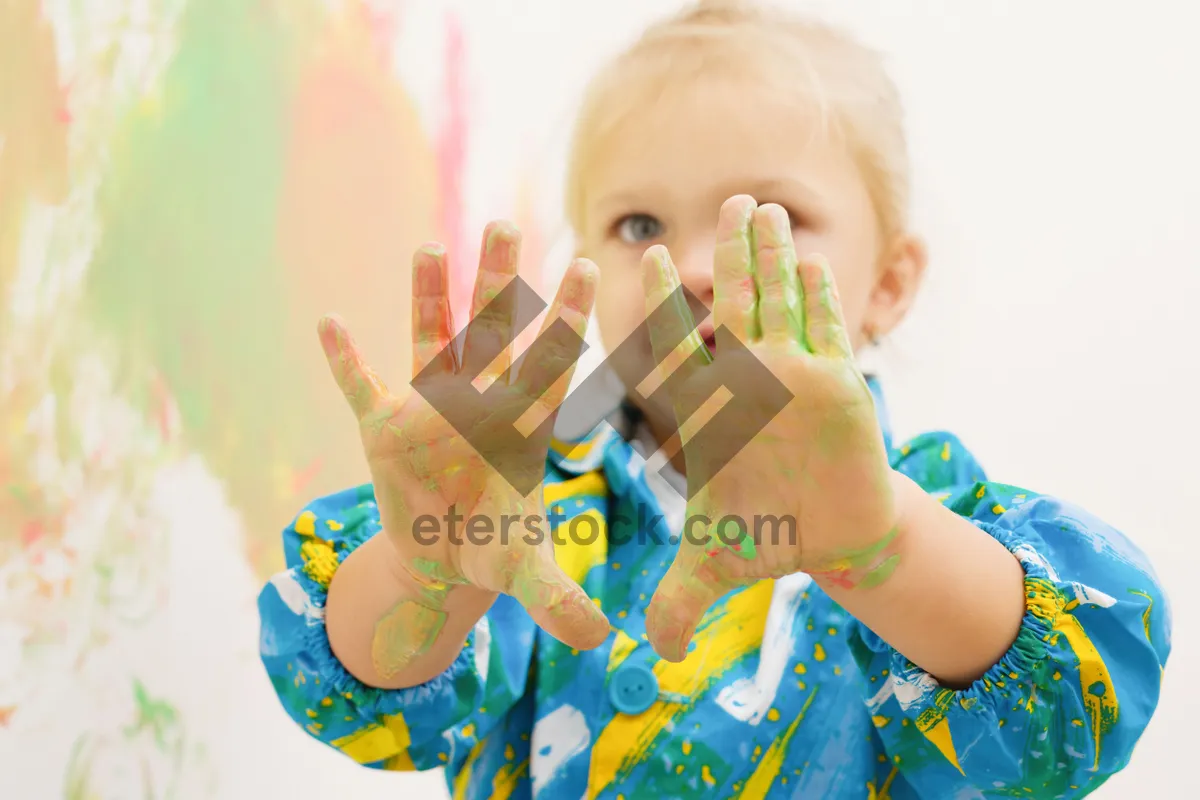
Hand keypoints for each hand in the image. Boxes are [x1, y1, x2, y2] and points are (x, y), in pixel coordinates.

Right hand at [319, 222, 609, 653]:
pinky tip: (328, 323)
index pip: (550, 365)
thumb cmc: (491, 551)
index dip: (567, 321)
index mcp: (520, 429)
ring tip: (430, 247)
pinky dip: (345, 361)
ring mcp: (428, 412)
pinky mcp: (383, 430)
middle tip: (507, 224)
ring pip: (430, 341)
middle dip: (498, 282)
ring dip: (426, 298)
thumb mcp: (522, 574)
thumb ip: (558, 599)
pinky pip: (361, 388)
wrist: (442, 558)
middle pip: (490, 333)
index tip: (590, 269)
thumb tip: (602, 641)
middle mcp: (477, 406)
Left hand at [642, 195, 902, 661]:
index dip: (662, 307)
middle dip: (727, 257)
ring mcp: (796, 380)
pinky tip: (813, 257)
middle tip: (720, 202)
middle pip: (733, 310)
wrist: (833, 537)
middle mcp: (750, 385)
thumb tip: (645, 651)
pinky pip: (827, 334)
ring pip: (779, 308)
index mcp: (710, 413)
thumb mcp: (718, 568)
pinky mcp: (839, 388)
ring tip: (759, 206)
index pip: (678, 352)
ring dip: (770, 257)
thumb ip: (679, 600)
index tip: (640, 261)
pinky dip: (820, 297)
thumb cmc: (771, 540)